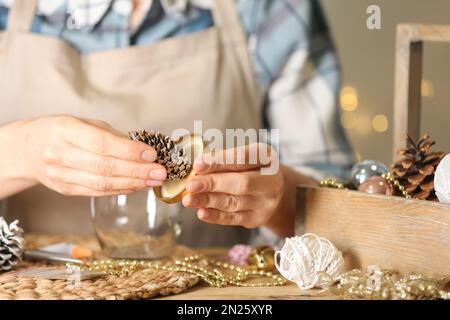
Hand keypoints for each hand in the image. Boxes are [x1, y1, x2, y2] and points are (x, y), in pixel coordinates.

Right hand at [17, 116, 165, 196]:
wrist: (28, 149)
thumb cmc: (61, 131)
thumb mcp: (84, 123)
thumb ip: (112, 136)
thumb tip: (144, 151)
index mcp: (64, 130)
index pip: (101, 144)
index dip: (129, 151)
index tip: (151, 154)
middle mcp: (59, 154)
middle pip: (104, 167)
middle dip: (137, 171)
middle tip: (160, 171)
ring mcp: (60, 175)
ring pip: (102, 183)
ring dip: (133, 183)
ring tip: (154, 180)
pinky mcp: (66, 190)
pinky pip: (98, 192)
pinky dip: (121, 189)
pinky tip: (137, 186)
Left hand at [182, 143, 310, 235]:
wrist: (273, 190)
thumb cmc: (252, 168)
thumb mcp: (245, 157)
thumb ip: (224, 160)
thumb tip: (196, 169)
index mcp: (267, 157)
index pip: (244, 158)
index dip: (221, 161)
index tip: (198, 164)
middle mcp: (271, 180)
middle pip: (241, 183)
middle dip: (213, 184)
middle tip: (191, 185)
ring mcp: (265, 202)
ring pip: (234, 202)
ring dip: (208, 201)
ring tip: (188, 199)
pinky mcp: (256, 218)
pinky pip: (233, 218)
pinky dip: (215, 216)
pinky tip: (201, 212)